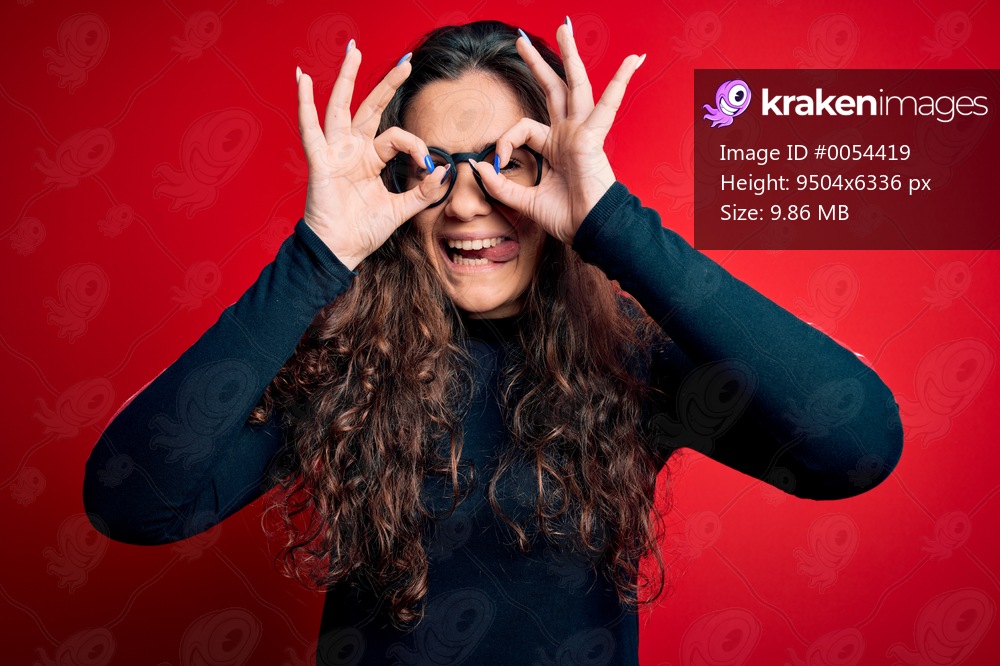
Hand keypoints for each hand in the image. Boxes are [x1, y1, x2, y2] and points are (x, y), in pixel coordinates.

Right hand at [296, 48, 449, 269]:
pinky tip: (303, 79)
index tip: (427, 166)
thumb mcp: (401, 209)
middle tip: (406, 61)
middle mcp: (353, 150)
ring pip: (341, 107)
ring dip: (348, 78)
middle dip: (387, 83)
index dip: (416, 146)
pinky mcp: (321, 161)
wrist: (342, 250)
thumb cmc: (365, 230)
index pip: (397, 137)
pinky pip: (310, 130)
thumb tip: (442, 171)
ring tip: (354, 51)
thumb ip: (422, 191)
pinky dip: (305, 104)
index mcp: (371, 159)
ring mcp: (335, 152)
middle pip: (370, 107)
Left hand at [470, 23, 644, 245]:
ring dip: (569, 55)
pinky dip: (620, 82)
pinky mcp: (592, 137)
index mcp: (554, 147)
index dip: (505, 142)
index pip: (522, 128)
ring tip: (564, 28)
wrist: (589, 230)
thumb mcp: (525, 200)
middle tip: (520, 40)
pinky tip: (633, 60)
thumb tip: (477, 166)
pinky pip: (608, 105)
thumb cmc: (566, 217)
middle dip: (537, 63)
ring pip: (575, 85)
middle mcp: (568, 134)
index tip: (494, 162)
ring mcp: (582, 132)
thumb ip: (501, 185)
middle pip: (552, 89)